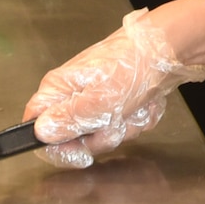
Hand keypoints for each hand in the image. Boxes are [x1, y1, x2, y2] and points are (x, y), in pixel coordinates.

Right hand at [22, 8, 204, 167]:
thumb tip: (40, 133)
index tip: (81, 153)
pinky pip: (122, 124)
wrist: (167, 50)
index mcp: (59, 88)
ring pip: (102, 133)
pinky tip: (145, 103)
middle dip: (101, 136)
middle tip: (117, 122)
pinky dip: (137, 118)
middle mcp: (73, 93)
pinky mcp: (118, 100)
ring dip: (124, 126)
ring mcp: (96, 97)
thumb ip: (68, 120)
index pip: (37, 127)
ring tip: (135, 108)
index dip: (56, 147)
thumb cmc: (131, 69)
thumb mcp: (98, 101)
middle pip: (74, 137)